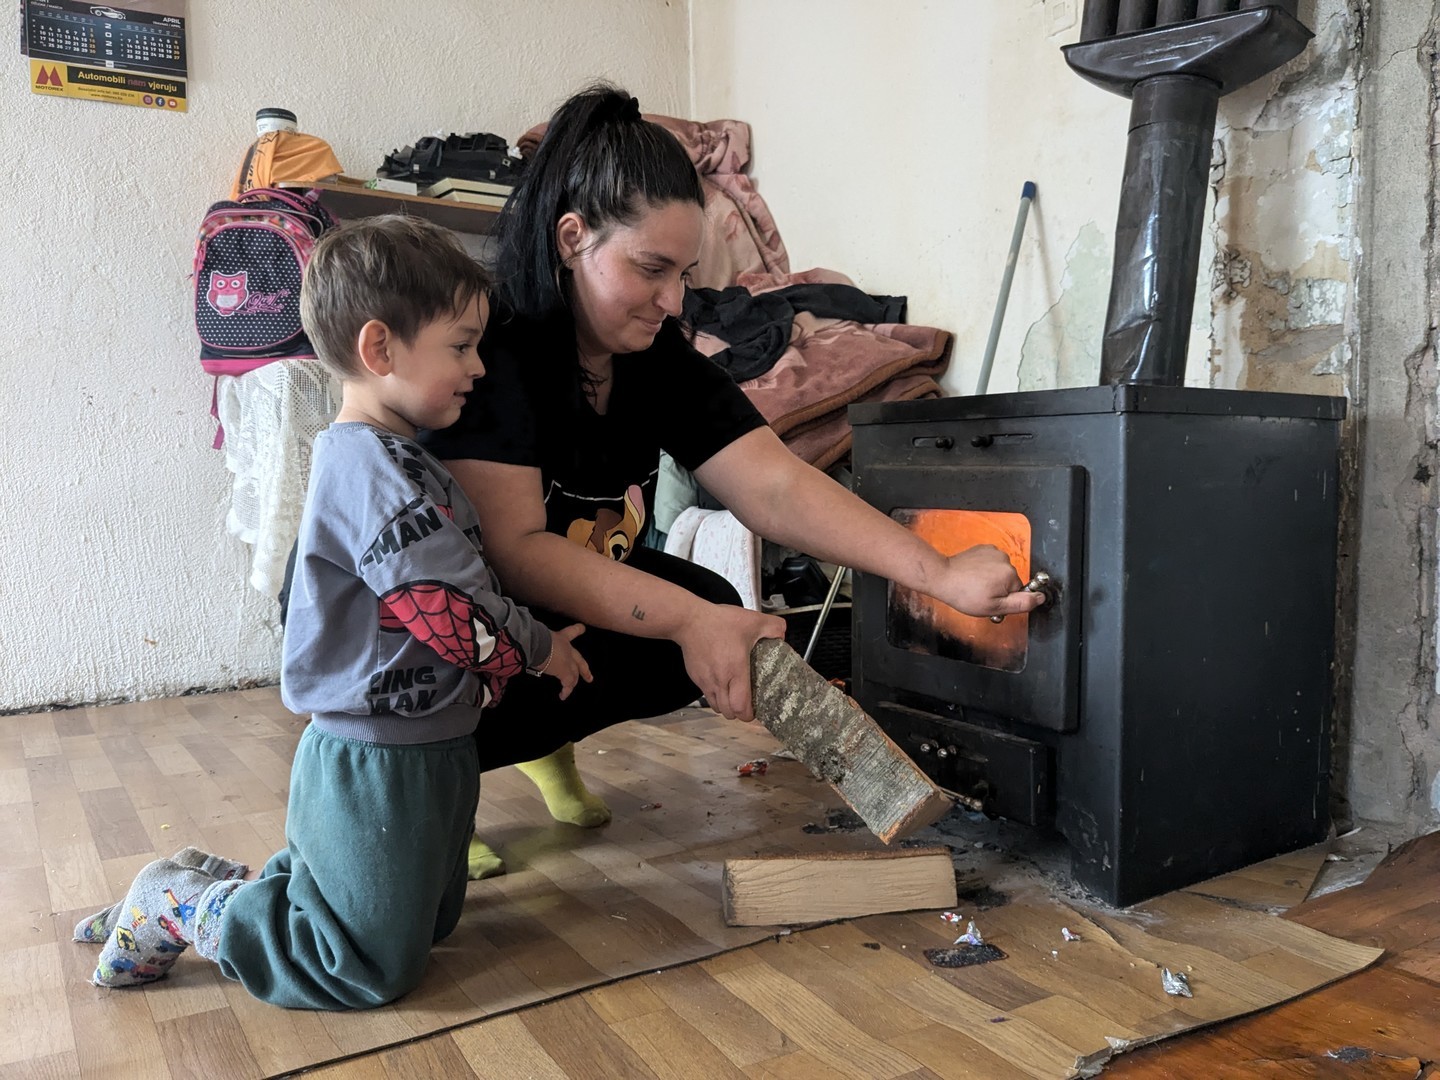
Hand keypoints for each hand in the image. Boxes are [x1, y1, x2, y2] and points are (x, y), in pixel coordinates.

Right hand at [542, 623, 593, 699]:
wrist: (538, 642)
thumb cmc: (535, 636)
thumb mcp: (538, 635)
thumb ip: (535, 639)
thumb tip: (522, 640)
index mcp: (561, 637)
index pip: (571, 632)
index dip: (578, 630)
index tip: (583, 629)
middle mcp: (567, 649)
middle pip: (579, 660)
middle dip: (584, 669)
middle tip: (589, 677)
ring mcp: (568, 661)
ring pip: (575, 674)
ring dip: (574, 682)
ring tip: (572, 687)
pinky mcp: (565, 672)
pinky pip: (568, 684)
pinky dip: (566, 691)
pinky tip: (563, 696)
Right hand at [674, 602, 786, 721]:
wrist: (689, 620)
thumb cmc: (718, 622)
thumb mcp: (752, 620)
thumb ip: (773, 627)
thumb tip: (781, 635)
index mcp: (735, 671)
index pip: (740, 707)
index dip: (749, 714)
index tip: (756, 710)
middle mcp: (719, 681)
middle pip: (728, 713)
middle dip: (739, 713)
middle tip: (746, 704)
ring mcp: (705, 681)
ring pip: (716, 707)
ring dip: (726, 705)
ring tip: (734, 695)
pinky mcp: (695, 677)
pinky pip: (706, 694)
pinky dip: (715, 694)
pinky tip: (721, 682)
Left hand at [930, 546, 1044, 617]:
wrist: (943, 577)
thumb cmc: (965, 594)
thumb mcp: (995, 607)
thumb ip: (1021, 603)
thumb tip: (1041, 597)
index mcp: (1010, 574)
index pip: (1018, 591)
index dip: (1005, 600)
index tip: (991, 601)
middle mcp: (1005, 559)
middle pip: (1010, 580)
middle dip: (999, 589)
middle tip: (981, 595)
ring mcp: (994, 552)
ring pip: (1000, 571)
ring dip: (991, 579)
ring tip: (975, 585)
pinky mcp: (984, 548)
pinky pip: (991, 562)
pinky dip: (984, 569)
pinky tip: (973, 575)